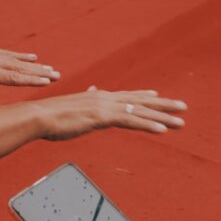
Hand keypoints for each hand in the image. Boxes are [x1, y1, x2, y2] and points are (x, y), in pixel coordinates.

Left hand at [0, 35, 60, 105]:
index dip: (29, 80)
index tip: (46, 82)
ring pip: (15, 60)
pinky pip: (6, 53)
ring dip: (34, 66)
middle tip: (57, 76)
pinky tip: (32, 57)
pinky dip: (21, 56)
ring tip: (51, 69)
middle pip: (17, 68)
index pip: (9, 77)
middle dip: (38, 73)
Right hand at [38, 86, 186, 138]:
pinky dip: (148, 125)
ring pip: (140, 111)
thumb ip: (84, 100)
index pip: (126, 95)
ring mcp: (105, 107)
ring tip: (181, 123)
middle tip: (183, 107)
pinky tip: (162, 130)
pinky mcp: (102, 117)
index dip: (144, 96)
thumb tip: (90, 90)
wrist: (38, 116)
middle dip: (163, 105)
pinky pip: (130, 121)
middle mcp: (105, 98)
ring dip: (163, 117)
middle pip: (140, 101)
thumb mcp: (71, 106)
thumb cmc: (50, 115)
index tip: (158, 96)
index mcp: (98, 96)